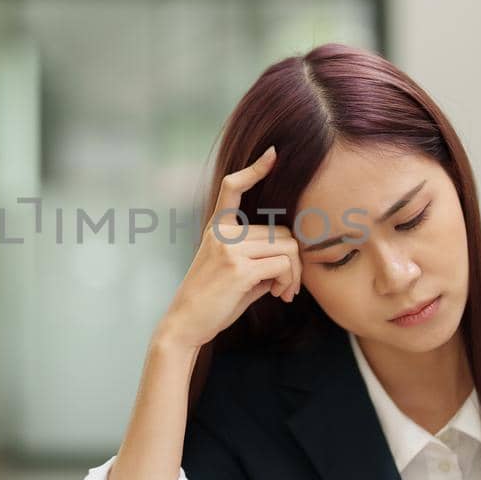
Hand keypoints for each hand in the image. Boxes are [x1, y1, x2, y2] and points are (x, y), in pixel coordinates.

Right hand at [157, 145, 301, 350]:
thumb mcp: (233, 270)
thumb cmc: (212, 301)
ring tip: (285, 292)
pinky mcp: (238, 269)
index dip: (254, 170)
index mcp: (217, 228)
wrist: (185, 324)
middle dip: (294, 260)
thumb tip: (292, 256)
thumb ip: (258, 256)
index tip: (273, 154)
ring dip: (295, 273)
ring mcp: (230, 249)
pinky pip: (282, 265)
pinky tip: (280, 295)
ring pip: (287, 247)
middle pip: (281, 232)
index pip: (232, 187)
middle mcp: (222, 233)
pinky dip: (289, 281)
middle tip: (288, 286)